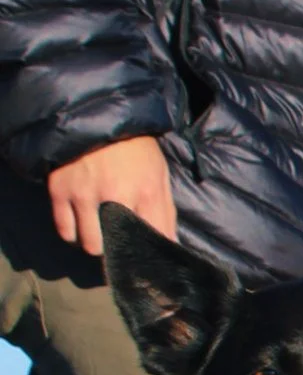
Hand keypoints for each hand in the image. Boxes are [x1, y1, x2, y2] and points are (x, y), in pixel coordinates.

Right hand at [48, 135, 175, 254]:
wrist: (98, 116)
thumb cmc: (135, 149)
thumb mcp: (160, 175)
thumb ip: (166, 211)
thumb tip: (171, 244)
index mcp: (146, 192)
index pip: (152, 239)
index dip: (151, 254)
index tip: (147, 258)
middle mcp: (114, 196)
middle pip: (115, 248)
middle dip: (119, 251)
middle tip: (119, 244)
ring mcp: (83, 194)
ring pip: (88, 245)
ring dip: (95, 244)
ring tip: (99, 234)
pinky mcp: (59, 190)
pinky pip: (64, 230)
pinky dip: (73, 234)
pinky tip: (80, 226)